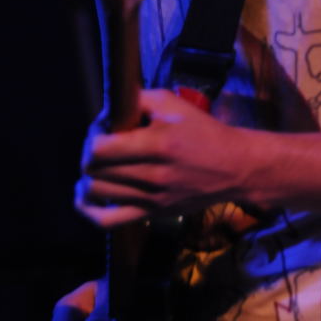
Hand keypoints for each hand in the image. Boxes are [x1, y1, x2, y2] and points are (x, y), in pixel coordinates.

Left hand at [75, 88, 246, 227]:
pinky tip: (85, 196)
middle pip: (95, 170)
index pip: (101, 148)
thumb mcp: (173, 104)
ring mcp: (152, 199)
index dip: (93, 136)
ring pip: (97, 192)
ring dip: (89, 176)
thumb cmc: (203, 132)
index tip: (102, 128)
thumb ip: (138, 99)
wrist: (235, 168)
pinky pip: (108, 221)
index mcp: (158, 144)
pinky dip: (89, 210)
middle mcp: (153, 175)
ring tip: (98, 165)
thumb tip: (108, 107)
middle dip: (89, 153)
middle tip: (100, 143)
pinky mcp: (153, 215)